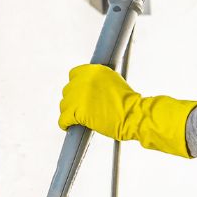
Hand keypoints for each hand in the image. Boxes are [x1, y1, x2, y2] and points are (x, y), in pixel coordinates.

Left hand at [58, 64, 196, 158]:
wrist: (133, 115)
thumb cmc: (128, 103)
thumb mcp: (114, 81)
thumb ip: (99, 81)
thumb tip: (90, 88)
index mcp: (94, 70)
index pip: (74, 74)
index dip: (76, 86)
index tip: (79, 94)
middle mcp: (84, 80)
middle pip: (68, 90)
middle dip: (73, 100)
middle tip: (80, 108)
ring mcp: (79, 95)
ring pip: (64, 104)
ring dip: (69, 111)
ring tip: (76, 118)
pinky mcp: (77, 111)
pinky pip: (63, 118)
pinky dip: (64, 123)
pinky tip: (68, 126)